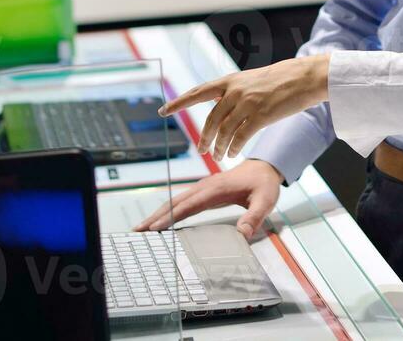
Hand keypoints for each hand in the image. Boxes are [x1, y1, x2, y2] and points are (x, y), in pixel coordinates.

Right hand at [133, 160, 282, 238]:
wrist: (264, 167)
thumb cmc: (264, 184)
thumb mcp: (265, 201)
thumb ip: (255, 217)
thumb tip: (243, 234)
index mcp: (216, 189)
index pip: (189, 205)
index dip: (171, 217)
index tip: (154, 228)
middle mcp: (205, 187)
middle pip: (175, 202)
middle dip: (155, 216)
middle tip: (137, 231)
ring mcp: (202, 188)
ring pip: (175, 201)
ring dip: (158, 214)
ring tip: (141, 229)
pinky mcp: (203, 192)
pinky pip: (182, 202)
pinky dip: (167, 211)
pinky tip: (160, 221)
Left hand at [160, 54, 331, 158]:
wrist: (303, 77)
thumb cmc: (278, 80)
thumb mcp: (250, 81)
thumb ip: (234, 93)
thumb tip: (221, 108)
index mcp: (230, 80)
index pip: (197, 92)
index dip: (178, 103)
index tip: (163, 111)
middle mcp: (235, 91)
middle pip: (211, 119)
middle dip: (204, 137)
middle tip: (201, 150)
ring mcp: (248, 103)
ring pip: (224, 131)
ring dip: (219, 146)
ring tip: (218, 155)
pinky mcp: (261, 115)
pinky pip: (240, 137)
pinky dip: (233, 148)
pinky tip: (231, 153)